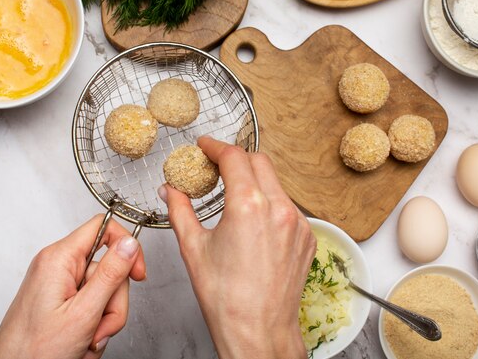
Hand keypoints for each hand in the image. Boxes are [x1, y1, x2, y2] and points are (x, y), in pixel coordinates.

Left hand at [0, 215, 145, 358]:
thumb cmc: (33, 351)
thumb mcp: (83, 313)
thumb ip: (110, 275)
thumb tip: (129, 244)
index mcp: (58, 259)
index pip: (103, 227)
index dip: (127, 246)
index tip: (138, 272)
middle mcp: (58, 267)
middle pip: (109, 268)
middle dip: (113, 301)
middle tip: (100, 326)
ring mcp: (59, 285)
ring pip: (104, 291)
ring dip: (104, 319)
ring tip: (89, 339)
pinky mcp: (61, 301)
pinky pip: (93, 304)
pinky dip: (94, 324)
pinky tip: (83, 341)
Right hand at [159, 137, 315, 358]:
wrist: (259, 331)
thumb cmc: (226, 298)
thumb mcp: (193, 248)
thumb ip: (180, 211)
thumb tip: (170, 191)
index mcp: (248, 206)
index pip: (234, 156)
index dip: (215, 146)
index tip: (205, 146)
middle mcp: (279, 208)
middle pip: (259, 162)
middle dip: (236, 159)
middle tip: (216, 167)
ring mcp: (298, 222)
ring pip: (276, 184)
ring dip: (255, 181)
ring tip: (233, 197)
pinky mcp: (307, 236)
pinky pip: (288, 206)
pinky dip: (270, 204)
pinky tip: (254, 221)